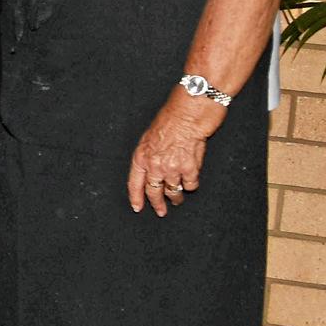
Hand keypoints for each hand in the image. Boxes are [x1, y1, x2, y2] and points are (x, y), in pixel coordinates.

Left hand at [128, 95, 218, 216]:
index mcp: (141, 156)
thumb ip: (150, 155)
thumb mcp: (149, 137)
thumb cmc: (169, 120)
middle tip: (161, 211)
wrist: (187, 114)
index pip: (134, 183)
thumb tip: (153, 169)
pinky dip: (191, 184)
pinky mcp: (190, 169)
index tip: (137, 207)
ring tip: (177, 199)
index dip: (136, 197)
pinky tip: (191, 180)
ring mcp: (172, 168)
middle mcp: (154, 165)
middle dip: (157, 204)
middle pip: (153, 191)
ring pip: (173, 191)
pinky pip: (190, 184)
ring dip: (176, 197)